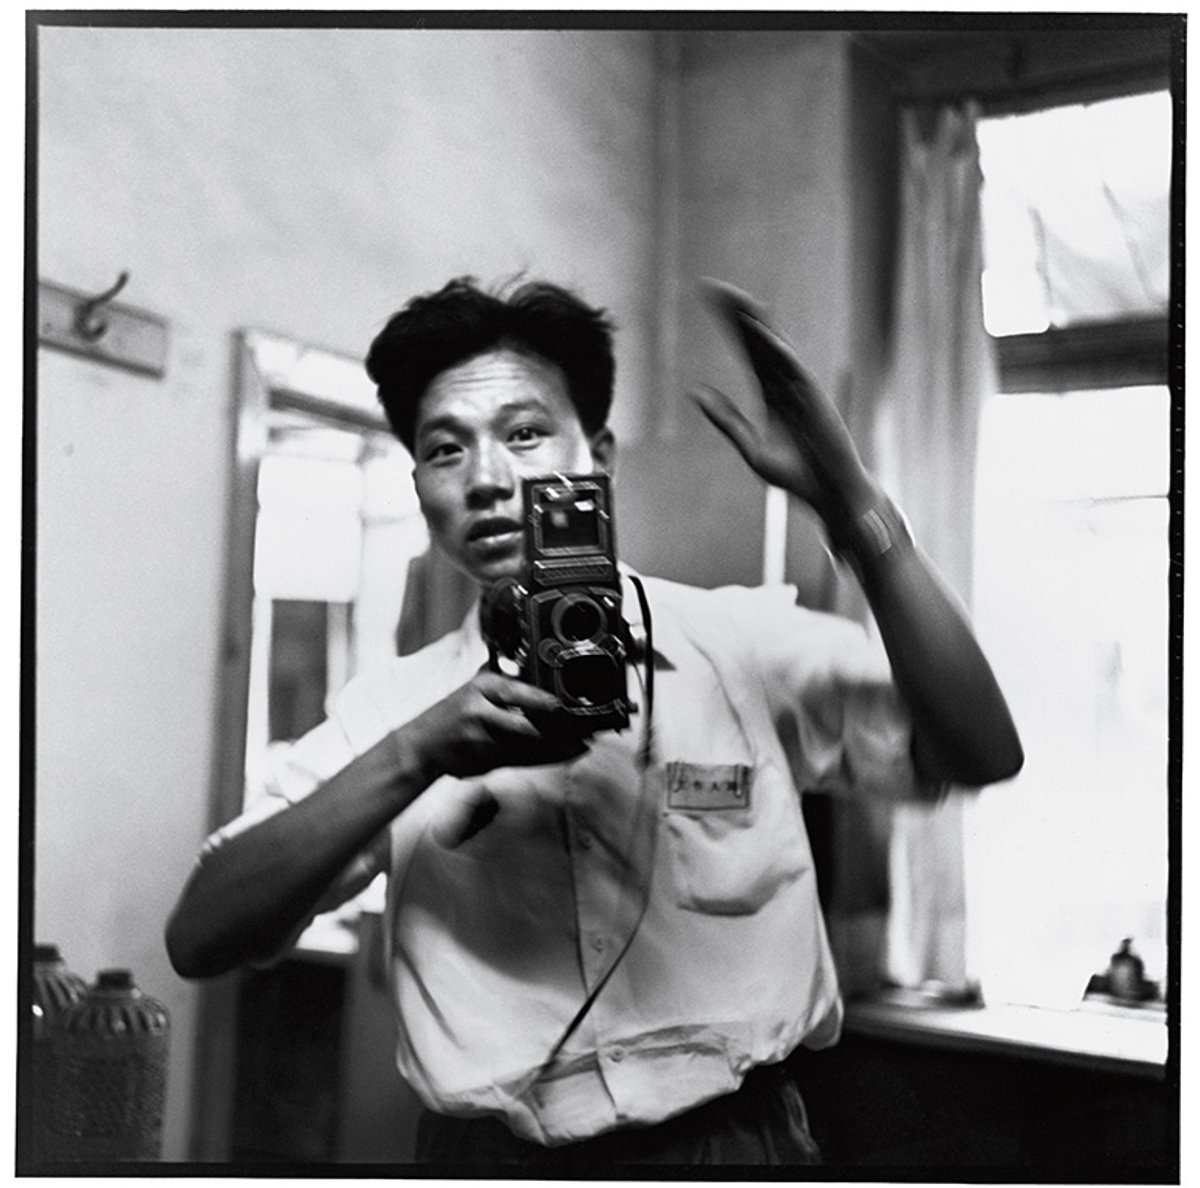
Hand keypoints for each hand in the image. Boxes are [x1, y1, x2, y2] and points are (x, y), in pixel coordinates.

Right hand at [402, 669, 590, 781]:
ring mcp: (482, 741)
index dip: (543, 702)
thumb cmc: (454, 712)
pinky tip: (565, 756)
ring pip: (527, 747)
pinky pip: (522, 761)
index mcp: (481, 688)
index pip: (517, 693)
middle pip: (526, 725)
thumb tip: (540, 675)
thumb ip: (505, 681)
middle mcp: (481, 713)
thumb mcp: (475, 686)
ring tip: (582, 744)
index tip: (565, 706)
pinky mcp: (485, 762)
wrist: (423, 746)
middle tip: (585, 729)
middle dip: (558, 730)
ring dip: (558, 748)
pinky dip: (546, 759)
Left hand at [691, 279, 876, 535]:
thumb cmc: (797, 477)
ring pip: (777, 349)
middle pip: (759, 341)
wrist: (829, 494)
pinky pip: (796, 372)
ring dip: (757, 325)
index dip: (731, 325)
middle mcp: (786, 385)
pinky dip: (781, 354)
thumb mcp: (753, 450)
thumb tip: (695, 393)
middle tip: (714, 289)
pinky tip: (764, 336)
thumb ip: (727, 421)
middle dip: (738, 315)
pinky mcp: (815, 402)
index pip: (748, 350)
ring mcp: (802, 390)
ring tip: (737, 301)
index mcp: (771, 394)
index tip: (710, 301)